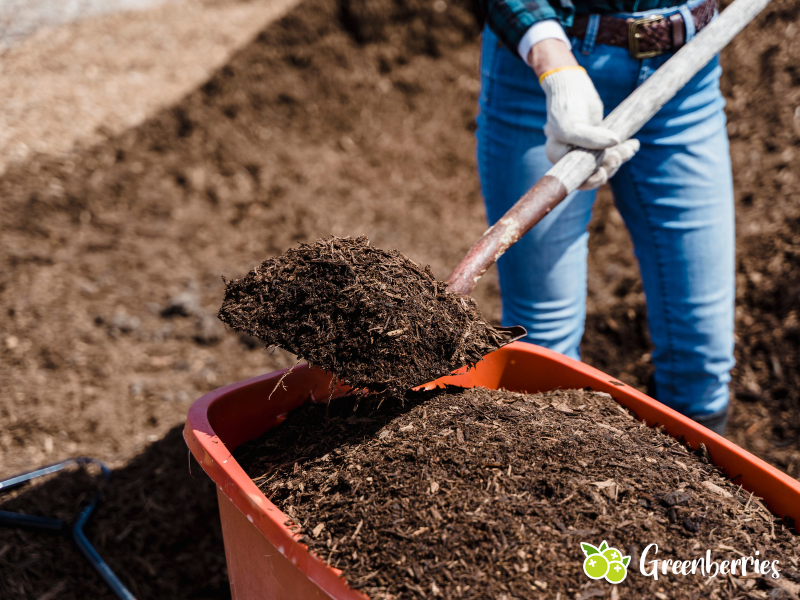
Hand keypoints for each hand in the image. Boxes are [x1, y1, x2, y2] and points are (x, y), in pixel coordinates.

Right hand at [530, 42, 638, 189]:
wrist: (572, 86)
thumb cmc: (566, 106)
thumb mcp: (572, 124)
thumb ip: (589, 138)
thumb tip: (616, 143)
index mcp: (558, 157)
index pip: (575, 179)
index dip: (591, 181)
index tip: (603, 172)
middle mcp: (570, 157)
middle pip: (592, 174)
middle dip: (609, 167)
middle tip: (619, 155)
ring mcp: (585, 150)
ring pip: (605, 163)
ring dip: (619, 158)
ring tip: (630, 147)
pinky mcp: (598, 141)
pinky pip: (612, 152)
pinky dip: (624, 150)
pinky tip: (634, 144)